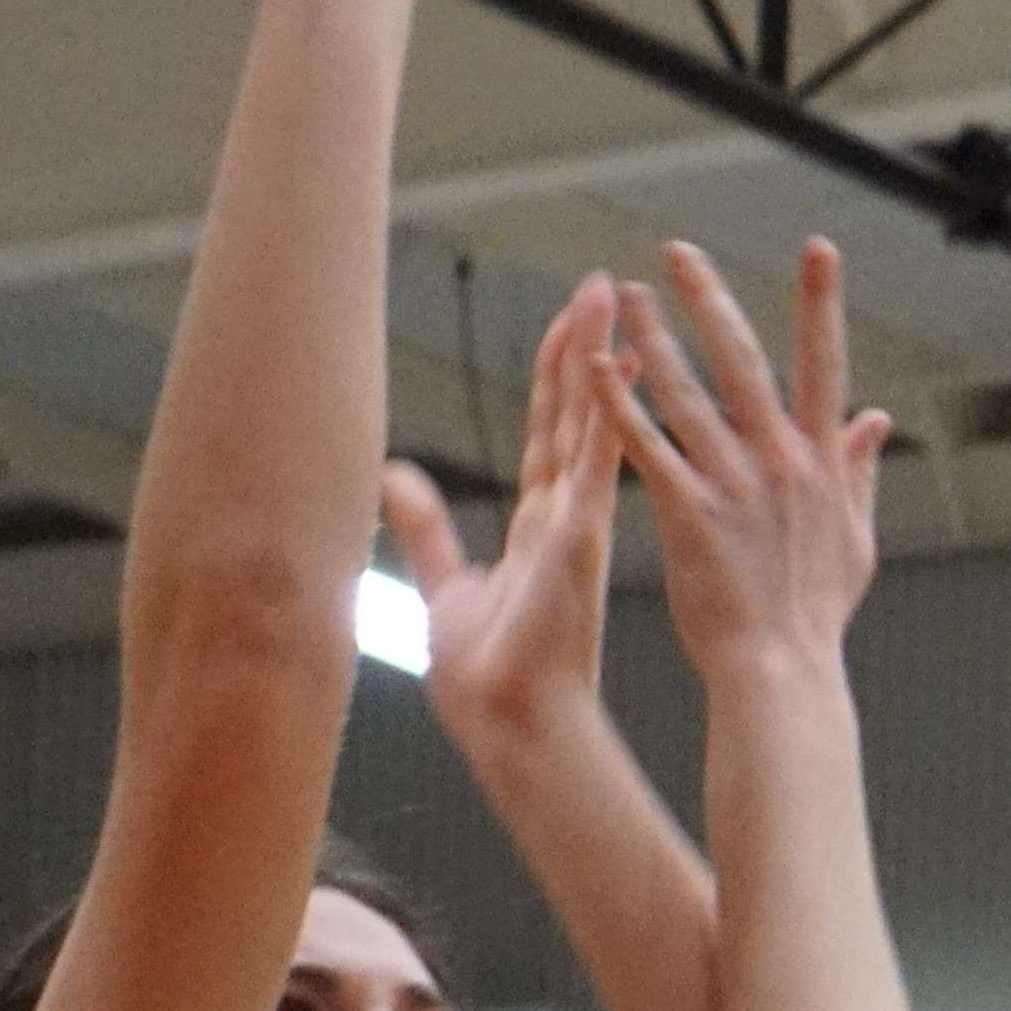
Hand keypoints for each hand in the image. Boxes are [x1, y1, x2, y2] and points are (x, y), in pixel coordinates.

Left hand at [384, 276, 618, 752]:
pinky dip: (605, 407)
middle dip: (589, 347)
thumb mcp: (444, 584)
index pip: (550, 433)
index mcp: (539, 526)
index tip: (573, 326)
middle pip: (578, 412)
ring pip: (593, 419)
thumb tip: (395, 476)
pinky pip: (595, 456)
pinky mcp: (582, 534)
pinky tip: (615, 359)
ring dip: (603, 356)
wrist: (508, 722)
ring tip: (615, 297)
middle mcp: (566, 515)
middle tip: (605, 288)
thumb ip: (425, 528)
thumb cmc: (486, 675)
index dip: (559, 378)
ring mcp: (579, 521)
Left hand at [602, 238, 893, 674]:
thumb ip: (859, 470)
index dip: (822, 305)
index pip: (825, 366)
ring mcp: (734, 488)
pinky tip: (596, 370)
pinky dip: (623, 405)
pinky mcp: (691, 516)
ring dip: (656, 339)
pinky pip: (650, 448)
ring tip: (625, 294)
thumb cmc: (815, 611)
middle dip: (712, 302)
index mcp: (820, 464)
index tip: (818, 250)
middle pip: (746, 364)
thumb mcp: (853, 536)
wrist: (782, 670)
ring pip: (690, 396)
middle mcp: (780, 464)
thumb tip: (875, 418)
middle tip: (679, 251)